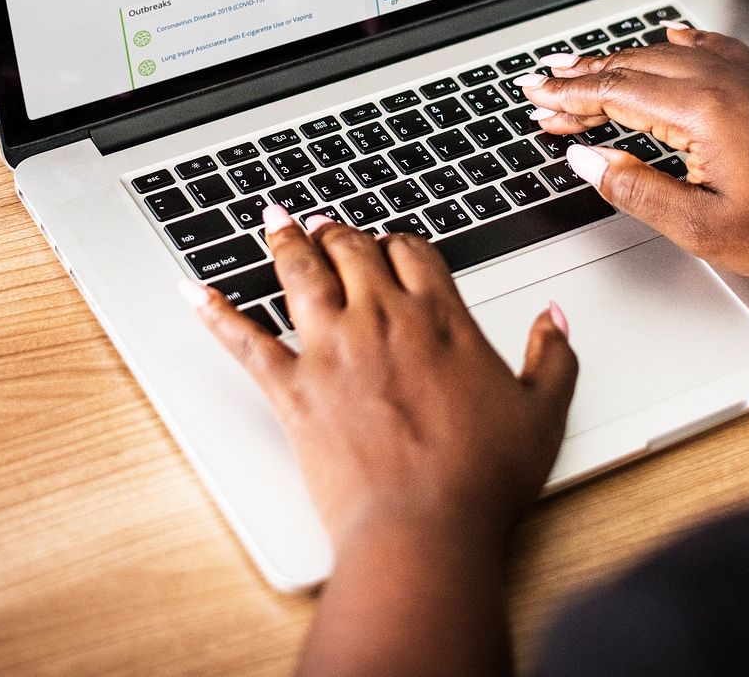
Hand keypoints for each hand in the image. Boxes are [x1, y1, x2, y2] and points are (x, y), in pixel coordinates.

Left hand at [182, 211, 576, 555]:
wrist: (425, 529)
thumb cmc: (482, 479)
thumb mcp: (542, 412)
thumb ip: (553, 356)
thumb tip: (555, 316)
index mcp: (439, 318)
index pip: (412, 251)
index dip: (397, 241)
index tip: (390, 243)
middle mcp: (382, 319)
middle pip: (353, 250)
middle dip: (339, 232)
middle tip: (326, 224)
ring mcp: (332, 349)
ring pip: (301, 273)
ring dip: (285, 240)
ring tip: (274, 218)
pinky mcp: (293, 388)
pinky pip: (245, 339)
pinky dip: (216, 312)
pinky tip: (193, 290)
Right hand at [520, 25, 748, 292]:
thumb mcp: (703, 229)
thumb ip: (636, 191)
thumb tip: (587, 162)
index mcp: (702, 111)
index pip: (614, 93)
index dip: (569, 98)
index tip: (537, 101)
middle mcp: (722, 80)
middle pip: (631, 66)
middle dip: (580, 78)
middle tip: (541, 87)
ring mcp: (746, 74)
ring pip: (663, 54)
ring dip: (616, 62)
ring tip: (581, 69)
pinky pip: (709, 46)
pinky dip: (674, 45)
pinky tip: (667, 38)